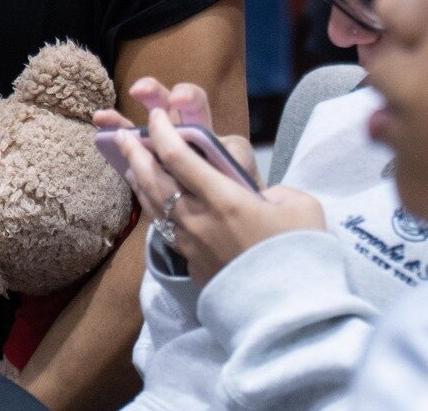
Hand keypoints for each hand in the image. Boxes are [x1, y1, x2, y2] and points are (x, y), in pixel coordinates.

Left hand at [97, 80, 324, 287]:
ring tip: (131, 164)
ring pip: (152, 205)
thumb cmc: (299, 254)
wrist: (288, 310)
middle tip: (126, 136)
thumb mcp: (301, 207)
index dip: (162, 132)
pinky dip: (152, 207)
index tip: (157, 116)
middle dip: (136, 153)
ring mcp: (190, 244)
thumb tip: (260, 195)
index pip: (177, 157)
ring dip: (139, 180)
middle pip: (153, 179)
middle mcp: (197, 219)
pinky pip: (163, 227)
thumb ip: (275, 191)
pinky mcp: (192, 264)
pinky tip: (152, 201)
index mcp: (223, 198)